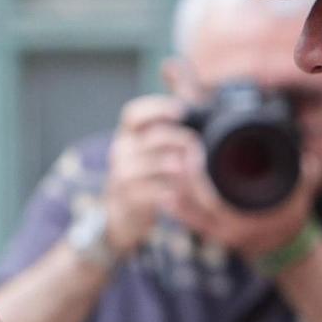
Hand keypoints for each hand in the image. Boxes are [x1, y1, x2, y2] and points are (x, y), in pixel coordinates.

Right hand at [101, 96, 198, 255]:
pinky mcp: (128, 197)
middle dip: (178, 138)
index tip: (181, 110)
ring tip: (188, 169)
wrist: (122, 212)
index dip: (157, 109)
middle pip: (151, 137)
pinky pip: (151, 191)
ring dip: (175, 165)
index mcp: (127, 135)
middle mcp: (121, 151)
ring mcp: (122, 175)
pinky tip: (177, 193)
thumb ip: (167, 132)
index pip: (134, 114)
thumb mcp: (149, 151)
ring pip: (151, 165)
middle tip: (195, 144)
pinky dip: (168, 191)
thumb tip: (200, 112)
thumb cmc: (145, 176)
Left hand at [165, 144, 321, 261]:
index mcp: (255, 218)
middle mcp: (236, 229)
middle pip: (202, 203)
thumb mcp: (302, 196)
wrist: (284, 246)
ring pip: (193, 214)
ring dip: (179, 193)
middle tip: (174, 156)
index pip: (222, 197)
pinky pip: (192, 224)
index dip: (205, 174)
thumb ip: (305, 177)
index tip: (195, 150)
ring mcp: (223, 234)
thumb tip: (309, 161)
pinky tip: (165, 198)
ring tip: (166, 172)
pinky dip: (179, 211)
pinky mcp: (214, 235)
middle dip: (187, 179)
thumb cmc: (292, 216)